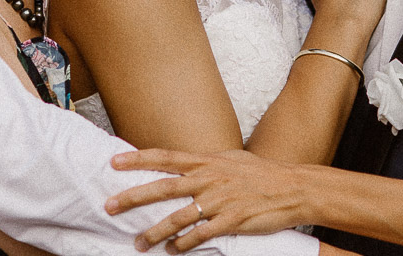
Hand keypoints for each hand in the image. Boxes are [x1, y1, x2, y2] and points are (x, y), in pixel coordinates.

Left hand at [107, 149, 306, 251]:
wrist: (293, 187)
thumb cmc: (260, 173)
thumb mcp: (230, 159)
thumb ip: (204, 162)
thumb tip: (182, 162)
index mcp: (207, 161)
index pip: (165, 157)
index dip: (138, 159)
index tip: (114, 162)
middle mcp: (210, 178)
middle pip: (163, 187)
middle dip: (133, 196)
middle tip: (109, 205)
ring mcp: (220, 200)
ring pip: (178, 217)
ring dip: (155, 231)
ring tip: (139, 242)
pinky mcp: (232, 220)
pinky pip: (201, 235)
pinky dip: (184, 244)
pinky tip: (173, 251)